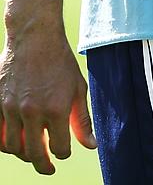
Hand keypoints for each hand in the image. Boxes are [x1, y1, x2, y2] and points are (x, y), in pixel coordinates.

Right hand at [0, 27, 96, 174]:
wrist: (34, 37)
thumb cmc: (60, 62)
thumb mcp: (78, 88)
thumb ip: (82, 119)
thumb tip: (91, 145)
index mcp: (56, 108)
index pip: (59, 149)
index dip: (63, 153)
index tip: (64, 150)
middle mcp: (32, 111)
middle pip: (35, 154)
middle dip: (44, 165)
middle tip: (48, 168)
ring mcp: (11, 108)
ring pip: (14, 148)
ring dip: (24, 154)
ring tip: (32, 150)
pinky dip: (6, 144)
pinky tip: (16, 140)